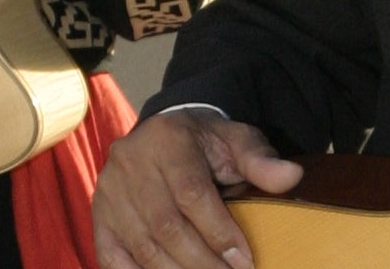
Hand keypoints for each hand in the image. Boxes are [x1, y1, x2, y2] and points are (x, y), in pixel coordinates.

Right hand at [93, 108, 302, 268]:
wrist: (163, 134)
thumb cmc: (205, 144)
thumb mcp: (236, 141)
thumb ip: (261, 160)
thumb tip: (291, 176)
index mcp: (167, 138)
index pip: (192, 194)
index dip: (219, 233)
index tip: (245, 262)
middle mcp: (130, 162)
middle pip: (166, 226)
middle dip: (202, 263)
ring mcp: (109, 191)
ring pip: (143, 246)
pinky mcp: (98, 215)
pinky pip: (113, 257)